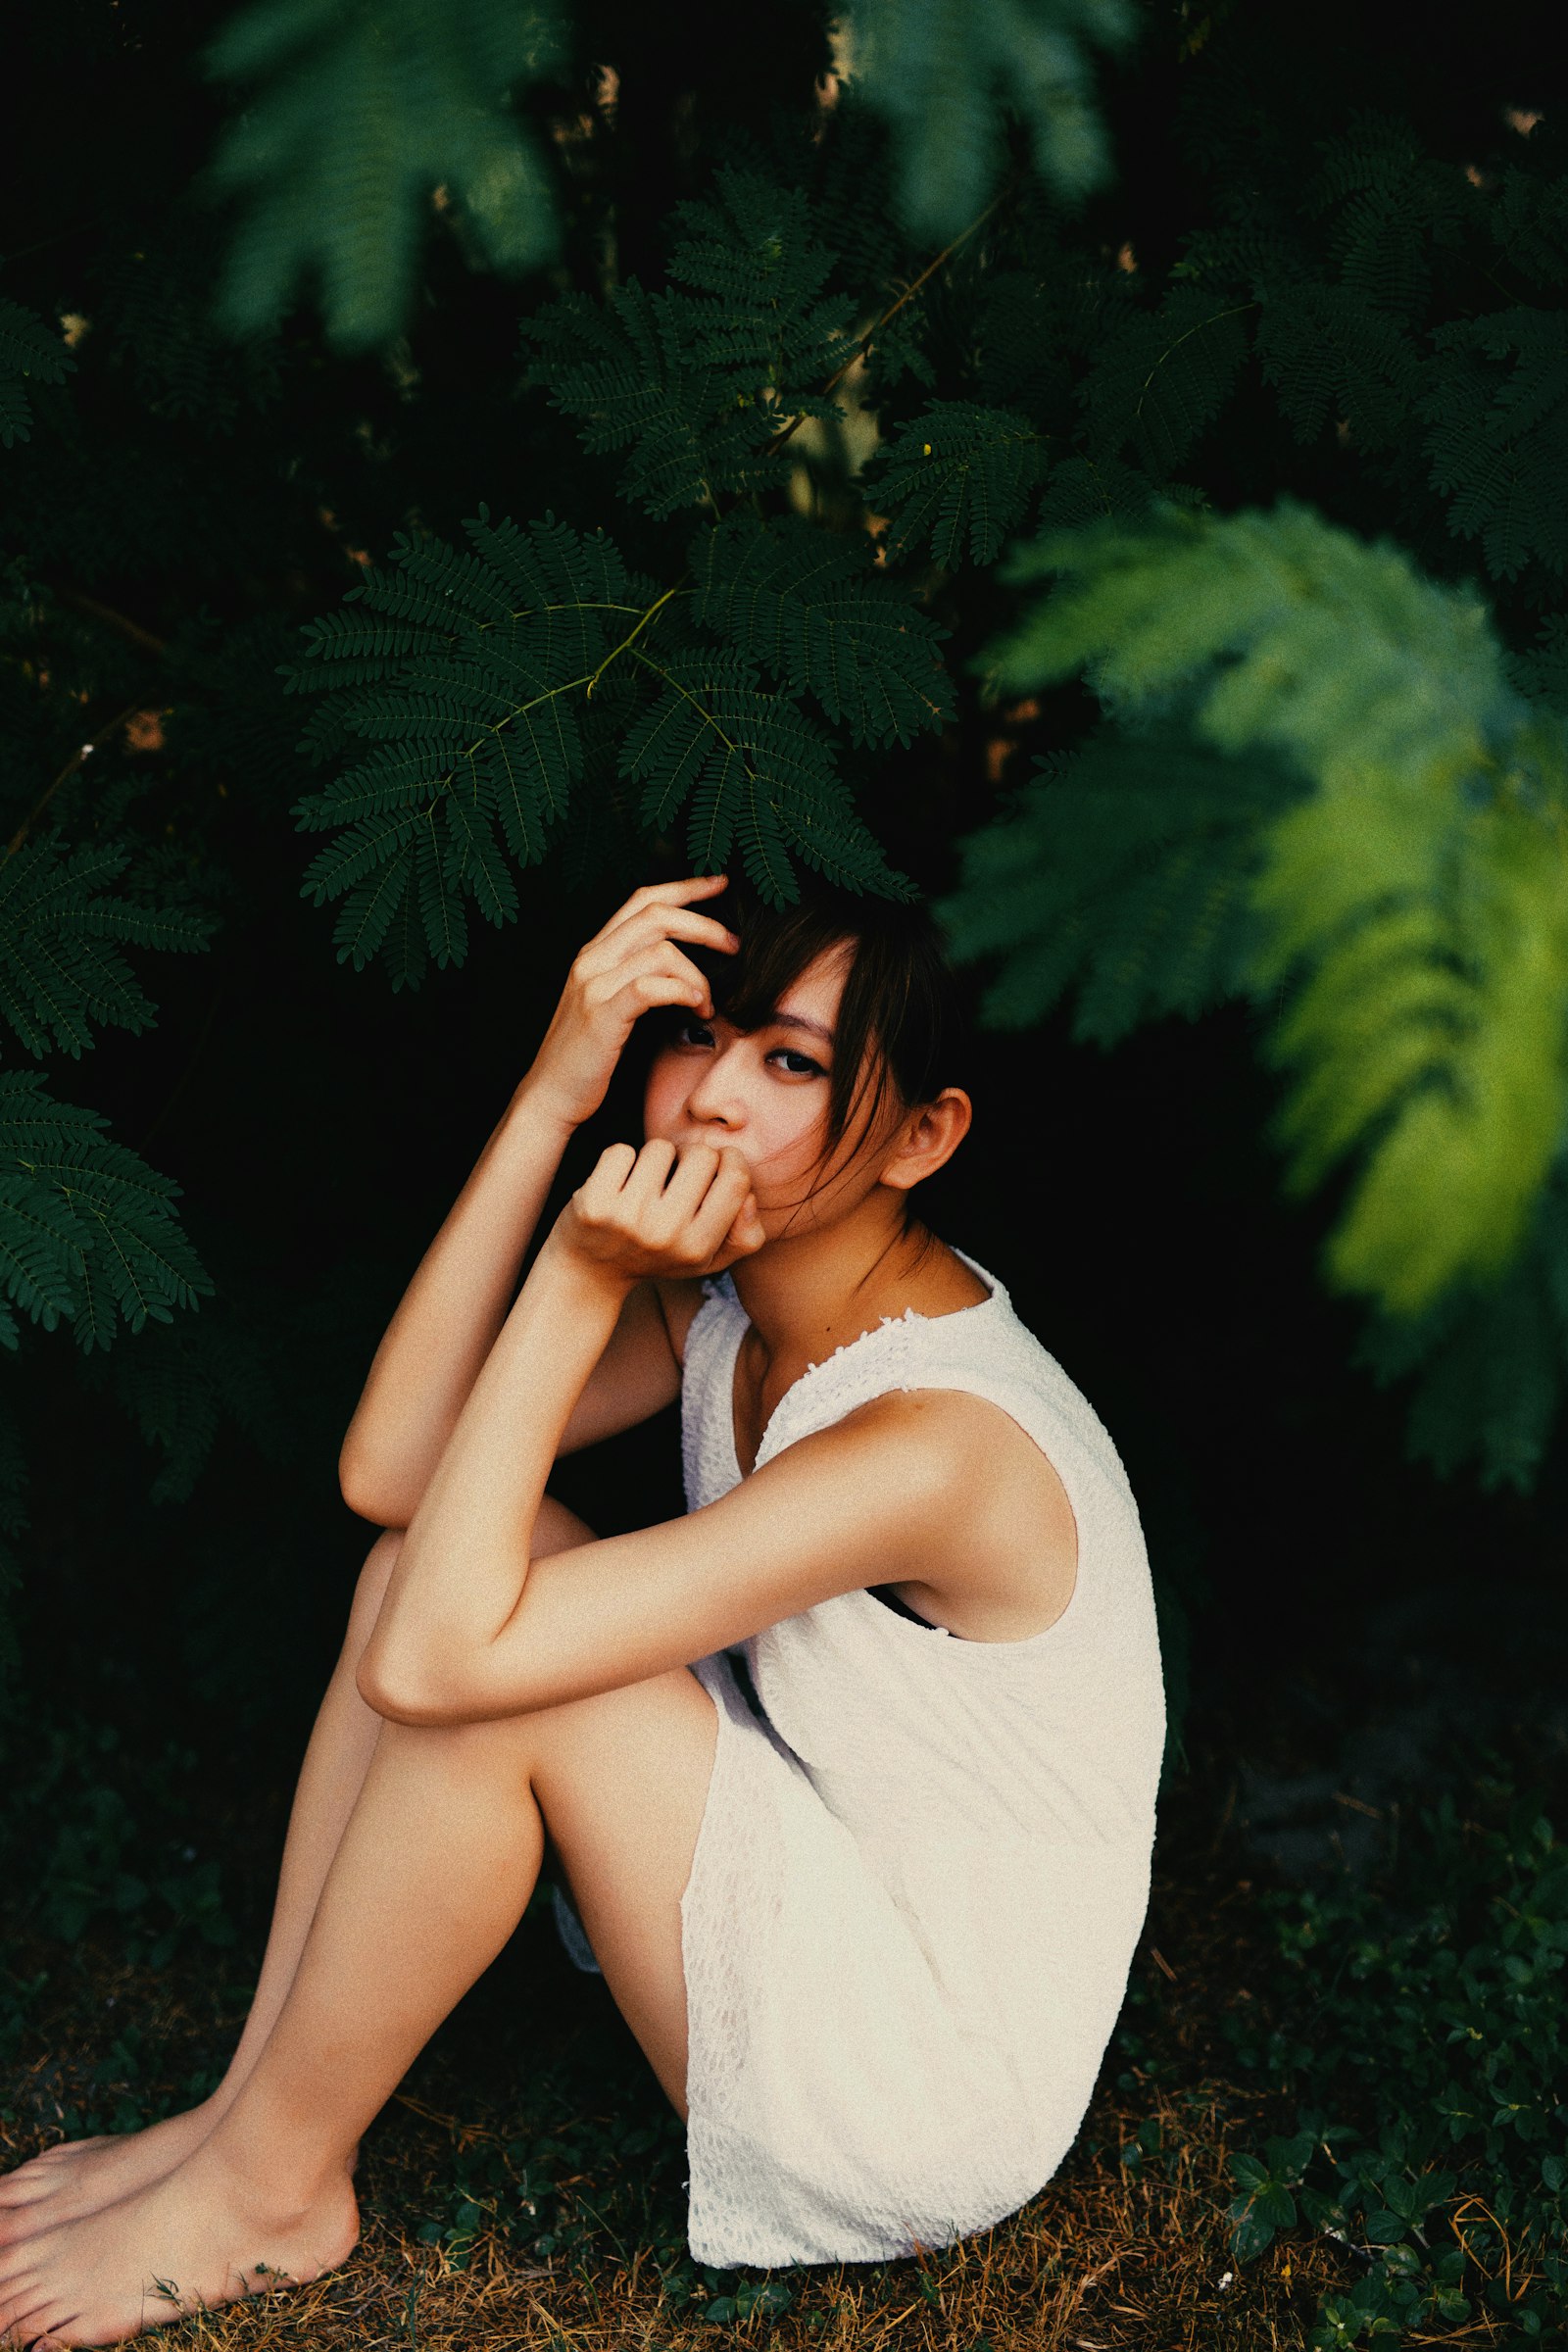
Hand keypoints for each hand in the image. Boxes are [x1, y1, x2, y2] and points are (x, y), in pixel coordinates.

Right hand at [522, 877, 736, 1131]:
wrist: (550, 1095)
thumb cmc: (587, 1056)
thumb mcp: (609, 1004)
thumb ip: (635, 976)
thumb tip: (684, 963)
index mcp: (595, 952)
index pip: (642, 900)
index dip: (685, 887)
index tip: (721, 884)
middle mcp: (591, 959)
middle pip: (657, 915)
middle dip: (704, 924)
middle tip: (734, 944)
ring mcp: (593, 985)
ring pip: (661, 951)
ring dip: (698, 974)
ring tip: (708, 1003)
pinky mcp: (602, 1014)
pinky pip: (652, 986)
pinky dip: (683, 991)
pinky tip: (697, 1007)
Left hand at [553, 1139, 766, 1287]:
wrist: (589, 1274)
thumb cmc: (655, 1257)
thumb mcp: (707, 1260)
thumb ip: (745, 1236)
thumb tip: (749, 1198)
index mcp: (698, 1248)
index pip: (735, 1181)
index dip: (730, 1160)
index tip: (717, 1162)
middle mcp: (665, 1234)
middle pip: (701, 1155)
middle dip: (691, 1155)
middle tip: (677, 1173)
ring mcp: (628, 1218)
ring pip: (660, 1148)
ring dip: (653, 1158)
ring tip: (645, 1182)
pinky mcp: (594, 1203)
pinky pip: (621, 1151)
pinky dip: (620, 1160)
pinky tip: (617, 1182)